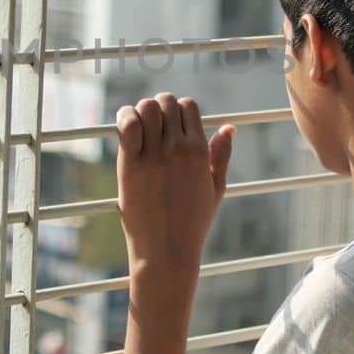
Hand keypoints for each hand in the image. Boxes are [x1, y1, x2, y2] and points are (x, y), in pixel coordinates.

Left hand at [115, 93, 236, 275]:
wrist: (166, 251)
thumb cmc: (193, 223)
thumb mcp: (215, 188)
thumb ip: (221, 155)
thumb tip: (229, 127)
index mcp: (199, 151)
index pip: (188, 105)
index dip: (179, 109)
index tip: (172, 124)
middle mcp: (177, 149)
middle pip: (166, 102)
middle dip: (160, 107)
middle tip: (153, 125)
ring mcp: (153, 155)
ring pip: (146, 107)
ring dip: (142, 111)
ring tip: (140, 127)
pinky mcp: (130, 165)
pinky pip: (127, 125)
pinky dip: (125, 118)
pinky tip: (127, 130)